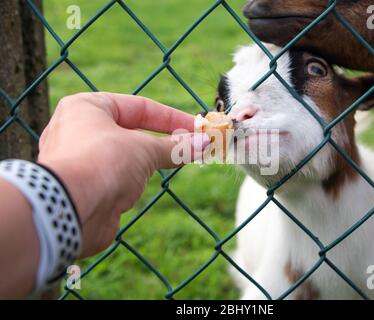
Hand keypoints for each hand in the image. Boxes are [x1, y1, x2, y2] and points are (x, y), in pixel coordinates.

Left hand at [38, 92, 207, 256]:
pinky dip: (138, 179)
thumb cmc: (102, 162)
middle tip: (194, 146)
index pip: (139, 107)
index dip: (172, 118)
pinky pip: (120, 177)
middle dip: (165, 140)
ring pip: (127, 156)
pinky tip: (148, 184)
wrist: (70, 211)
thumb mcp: (145, 149)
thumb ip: (175, 147)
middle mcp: (80, 131)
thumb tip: (204, 144)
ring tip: (180, 161)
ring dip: (153, 160)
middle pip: (133, 131)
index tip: (198, 129)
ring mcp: (82, 161)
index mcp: (88, 108)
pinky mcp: (88, 187)